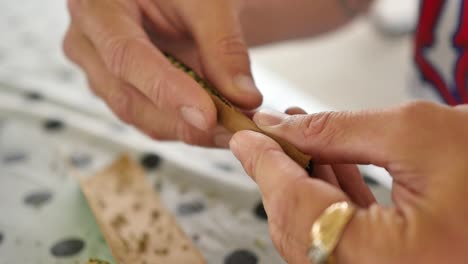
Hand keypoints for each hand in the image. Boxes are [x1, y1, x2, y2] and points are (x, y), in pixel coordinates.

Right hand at [63, 0, 261, 146]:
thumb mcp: (207, 2)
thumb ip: (224, 46)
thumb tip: (243, 97)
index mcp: (98, 5)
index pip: (126, 54)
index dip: (166, 89)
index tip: (206, 115)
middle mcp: (90, 42)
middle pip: (128, 96)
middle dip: (183, 121)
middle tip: (232, 129)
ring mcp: (102, 71)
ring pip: (140, 116)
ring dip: (188, 130)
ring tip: (231, 128)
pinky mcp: (121, 90)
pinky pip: (150, 119)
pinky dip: (186, 127)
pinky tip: (215, 127)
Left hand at [230, 101, 467, 263]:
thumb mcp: (415, 133)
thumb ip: (335, 130)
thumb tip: (279, 127)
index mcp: (394, 261)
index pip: (298, 210)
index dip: (265, 167)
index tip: (246, 139)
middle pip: (299, 228)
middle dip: (279, 176)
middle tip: (270, 136)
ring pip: (316, 232)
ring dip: (301, 181)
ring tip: (298, 137)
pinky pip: (342, 235)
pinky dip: (327, 196)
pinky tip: (324, 161)